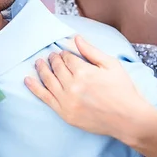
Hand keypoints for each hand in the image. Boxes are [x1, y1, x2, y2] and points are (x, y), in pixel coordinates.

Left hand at [25, 36, 152, 144]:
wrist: (128, 119)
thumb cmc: (123, 90)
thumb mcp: (111, 65)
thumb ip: (91, 51)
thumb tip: (76, 38)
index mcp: (84, 71)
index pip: (67, 58)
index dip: (64, 54)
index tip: (64, 53)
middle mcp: (73, 86)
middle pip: (57, 67)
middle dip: (53, 59)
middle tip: (51, 56)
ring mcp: (67, 101)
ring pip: (48, 80)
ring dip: (42, 69)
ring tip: (38, 62)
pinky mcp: (65, 113)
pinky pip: (45, 97)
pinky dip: (34, 87)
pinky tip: (28, 79)